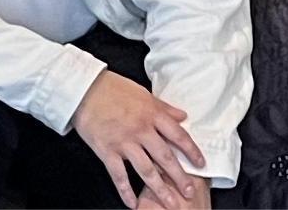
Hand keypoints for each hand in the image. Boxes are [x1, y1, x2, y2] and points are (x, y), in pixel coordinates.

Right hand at [71, 70, 206, 209]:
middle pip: (166, 158)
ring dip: (160, 189)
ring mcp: (125, 142)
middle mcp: (142, 130)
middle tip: (189, 192)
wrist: (86, 90)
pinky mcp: (107, 151)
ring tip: (170, 203)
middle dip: (180, 177)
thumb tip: (183, 116)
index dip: (192, 151)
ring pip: (146, 170)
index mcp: (153, 115)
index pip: (178, 136)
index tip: (201, 163)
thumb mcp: (144, 94)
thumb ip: (164, 108)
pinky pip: (119, 176)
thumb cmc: (114, 89)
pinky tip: (132, 203)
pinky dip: (126, 191)